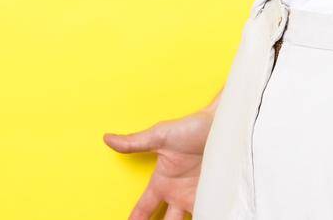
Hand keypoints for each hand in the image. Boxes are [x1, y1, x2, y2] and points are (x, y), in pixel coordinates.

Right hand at [103, 98, 218, 219]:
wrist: (224, 123)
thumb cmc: (193, 126)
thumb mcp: (161, 135)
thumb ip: (135, 142)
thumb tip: (108, 139)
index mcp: (162, 182)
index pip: (143, 209)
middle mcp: (178, 192)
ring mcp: (196, 194)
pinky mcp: (214, 193)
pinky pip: (208, 211)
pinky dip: (208, 215)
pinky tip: (210, 218)